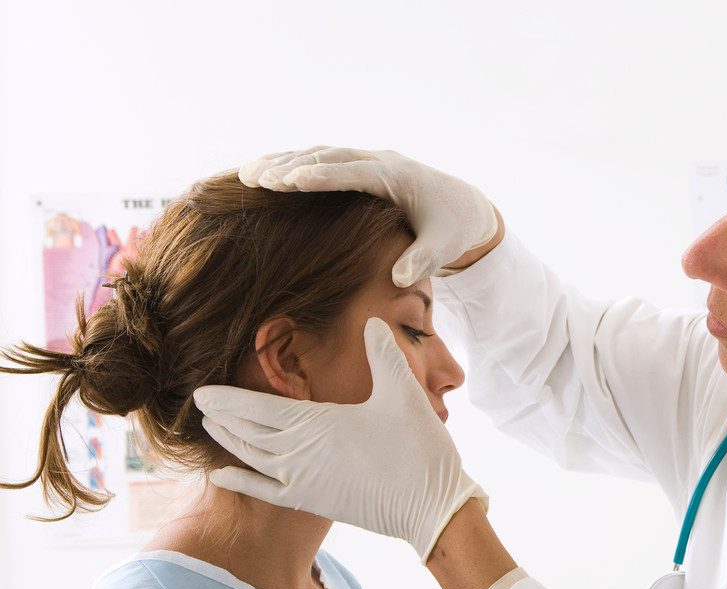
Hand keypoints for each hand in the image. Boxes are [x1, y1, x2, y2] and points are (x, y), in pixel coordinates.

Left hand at [193, 318, 485, 560]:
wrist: (429, 504)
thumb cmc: (417, 448)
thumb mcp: (403, 393)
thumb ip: (383, 355)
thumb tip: (372, 321)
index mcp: (317, 423)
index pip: (259, 408)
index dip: (228, 399)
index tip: (203, 391)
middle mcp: (300, 453)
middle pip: (248, 432)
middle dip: (222, 416)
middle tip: (198, 403)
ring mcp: (302, 480)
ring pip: (252, 458)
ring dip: (228, 441)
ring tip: (208, 426)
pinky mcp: (310, 501)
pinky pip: (263, 491)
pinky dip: (239, 481)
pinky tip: (218, 474)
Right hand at [239, 147, 498, 284]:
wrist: (464, 208)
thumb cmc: (453, 228)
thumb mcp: (445, 246)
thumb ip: (423, 259)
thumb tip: (400, 278)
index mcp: (396, 176)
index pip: (353, 173)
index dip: (321, 176)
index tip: (289, 181)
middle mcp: (378, 162)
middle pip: (328, 157)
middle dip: (291, 166)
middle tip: (254, 178)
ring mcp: (367, 162)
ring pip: (319, 155)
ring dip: (283, 163)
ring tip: (246, 175)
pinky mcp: (358, 170)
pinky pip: (321, 162)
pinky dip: (292, 166)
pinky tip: (263, 175)